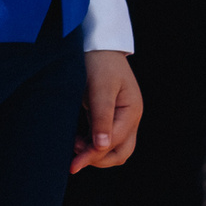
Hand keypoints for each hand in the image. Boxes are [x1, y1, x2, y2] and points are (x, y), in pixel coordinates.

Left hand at [70, 51, 141, 171]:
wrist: (97, 43)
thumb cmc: (99, 61)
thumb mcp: (99, 86)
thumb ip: (101, 116)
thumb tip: (101, 146)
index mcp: (132, 112)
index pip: (116, 143)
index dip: (95, 155)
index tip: (74, 163)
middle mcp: (129, 118)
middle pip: (121, 152)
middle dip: (98, 160)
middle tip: (74, 160)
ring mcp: (120, 117)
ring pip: (113, 148)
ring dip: (94, 153)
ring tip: (73, 147)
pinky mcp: (108, 114)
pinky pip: (103, 137)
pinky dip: (91, 144)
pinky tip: (76, 142)